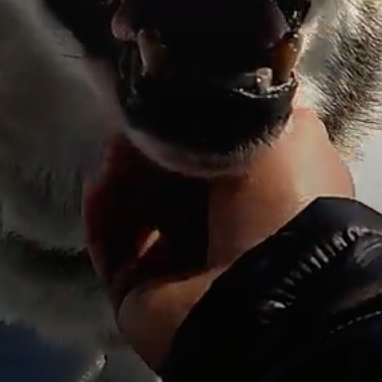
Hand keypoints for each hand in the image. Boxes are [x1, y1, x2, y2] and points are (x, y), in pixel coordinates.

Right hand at [81, 103, 355, 372]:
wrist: (271, 292)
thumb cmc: (282, 202)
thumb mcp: (281, 129)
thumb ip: (239, 104)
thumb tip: (193, 89)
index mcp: (265, 194)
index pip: (213, 151)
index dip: (187, 123)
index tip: (163, 96)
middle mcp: (224, 229)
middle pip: (168, 176)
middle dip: (147, 147)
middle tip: (132, 126)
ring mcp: (180, 264)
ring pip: (135, 206)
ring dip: (121, 175)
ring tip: (115, 159)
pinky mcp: (139, 292)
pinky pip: (110, 243)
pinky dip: (101, 213)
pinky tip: (100, 187)